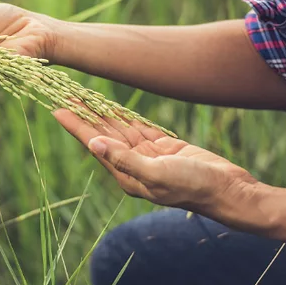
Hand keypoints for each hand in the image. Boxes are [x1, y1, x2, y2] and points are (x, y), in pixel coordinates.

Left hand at [52, 108, 257, 210]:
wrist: (228, 190)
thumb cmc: (193, 186)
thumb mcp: (157, 173)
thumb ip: (124, 159)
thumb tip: (94, 145)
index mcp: (125, 174)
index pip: (94, 144)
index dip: (75, 126)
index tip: (57, 109)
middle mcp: (132, 165)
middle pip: (102, 134)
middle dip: (84, 115)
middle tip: (65, 94)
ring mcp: (147, 156)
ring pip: (119, 129)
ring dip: (101, 113)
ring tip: (83, 96)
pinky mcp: (163, 148)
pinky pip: (138, 128)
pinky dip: (124, 116)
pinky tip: (111, 106)